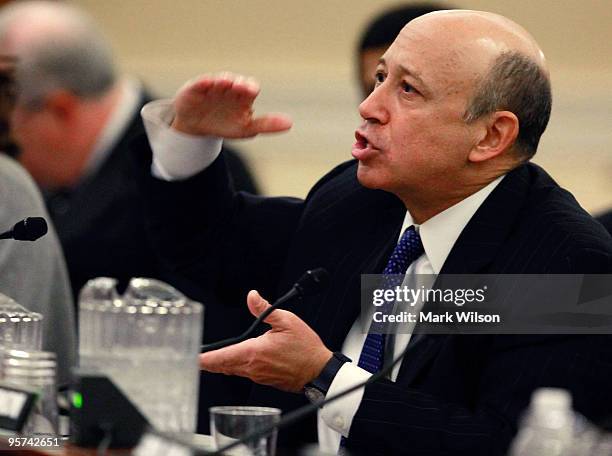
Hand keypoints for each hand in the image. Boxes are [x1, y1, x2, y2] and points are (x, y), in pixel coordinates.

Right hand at [172, 72, 291, 137]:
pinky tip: (206, 83)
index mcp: (243, 95)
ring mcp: (212, 87)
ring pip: (218, 80)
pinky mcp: (195, 88)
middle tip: (240, 86)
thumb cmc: (226, 125)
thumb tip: (290, 124)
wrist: (198, 129)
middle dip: (237, 82)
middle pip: (235, 81)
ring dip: (222, 80)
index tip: (251, 91)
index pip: (250, 87)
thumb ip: (267, 125)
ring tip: (225, 82)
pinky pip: (200, 83)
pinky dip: (203, 82)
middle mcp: (229, 87)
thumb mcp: (247, 128)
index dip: (250, 87)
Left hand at [199, 290, 332, 391]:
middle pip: (221, 366)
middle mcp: (252, 367)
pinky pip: (244, 373)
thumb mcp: (286, 321)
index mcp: (253, 352)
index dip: (203, 358)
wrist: (318, 371)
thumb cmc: (305, 348)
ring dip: (220, 364)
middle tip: (193, 357)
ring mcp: (257, 376)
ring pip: (232, 370)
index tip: (190, 357)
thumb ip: (264, 309)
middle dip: (207, 362)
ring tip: (209, 359)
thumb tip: (252, 297)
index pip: (220, 358)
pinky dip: (234, 367)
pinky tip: (235, 361)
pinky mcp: (264, 380)